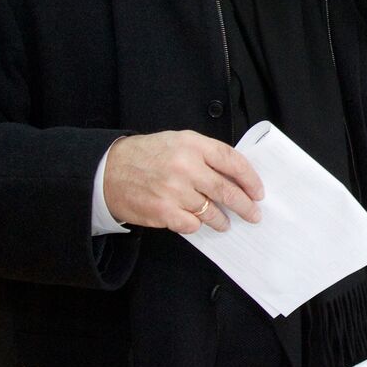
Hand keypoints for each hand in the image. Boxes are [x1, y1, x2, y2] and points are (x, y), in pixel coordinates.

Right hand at [104, 131, 263, 233]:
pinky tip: (195, 222)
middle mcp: (185, 166)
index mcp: (192, 144)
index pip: (232, 160)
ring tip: (225, 222)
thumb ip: (205, 154)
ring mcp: (174, 190)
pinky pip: (192, 224)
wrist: (108, 171)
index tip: (258, 191)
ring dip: (222, 220)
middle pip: (226, 190)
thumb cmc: (145, 156)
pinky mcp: (164, 211)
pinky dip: (197, 225)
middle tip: (253, 214)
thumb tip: (236, 176)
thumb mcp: (177, 142)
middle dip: (245, 206)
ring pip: (211, 211)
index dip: (250, 178)